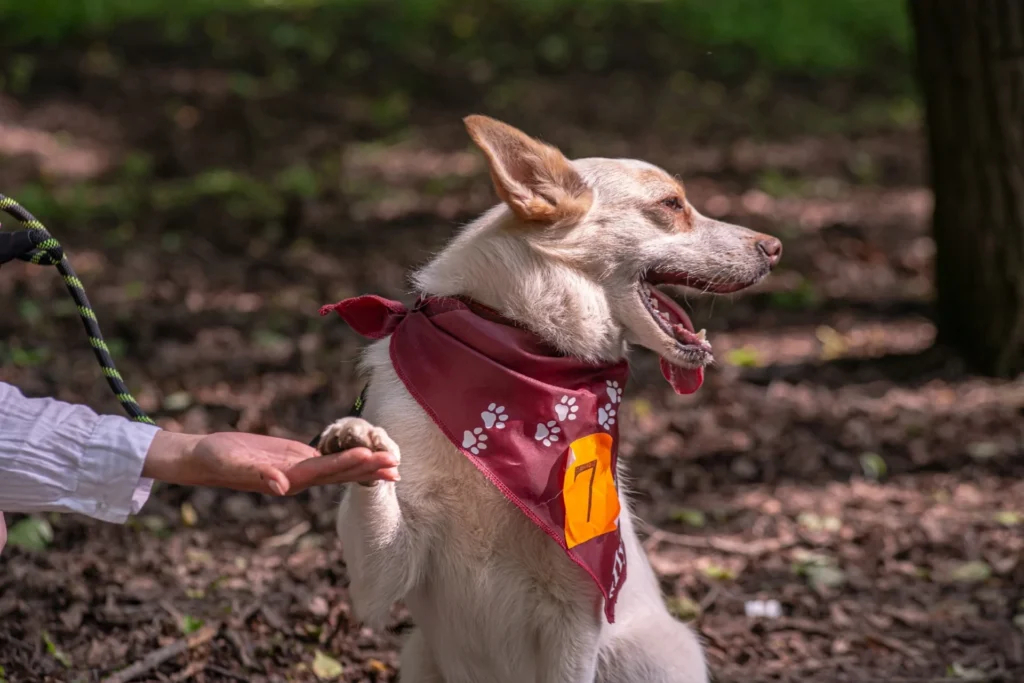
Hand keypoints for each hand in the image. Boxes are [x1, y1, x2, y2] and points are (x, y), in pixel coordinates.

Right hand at [143, 431, 399, 495]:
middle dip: (368, 469)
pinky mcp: (296, 458)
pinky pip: (327, 458)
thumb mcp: (235, 466)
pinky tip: (365, 454)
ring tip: (391, 462)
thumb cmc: (216, 462)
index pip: (326, 472)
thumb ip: (258, 477)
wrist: (205, 459)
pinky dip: (348, 456)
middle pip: (340, 473)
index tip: (374, 459)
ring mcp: (299, 469)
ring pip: (338, 467)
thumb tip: (282, 487)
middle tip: (397, 465)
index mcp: (288, 479)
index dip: (350, 465)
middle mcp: (299, 477)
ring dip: (364, 465)